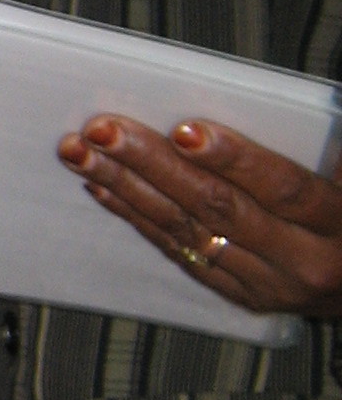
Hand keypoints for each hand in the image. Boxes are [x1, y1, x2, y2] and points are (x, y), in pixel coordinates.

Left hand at [57, 114, 341, 320]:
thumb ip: (331, 148)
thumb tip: (287, 105)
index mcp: (339, 223)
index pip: (281, 189)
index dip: (233, 158)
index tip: (184, 129)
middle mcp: (301, 260)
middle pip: (218, 208)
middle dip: (153, 164)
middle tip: (103, 130)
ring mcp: (265, 283)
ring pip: (186, 232)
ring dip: (127, 187)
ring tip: (82, 153)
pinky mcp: (238, 294)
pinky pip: (179, 253)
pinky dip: (137, 216)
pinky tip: (103, 187)